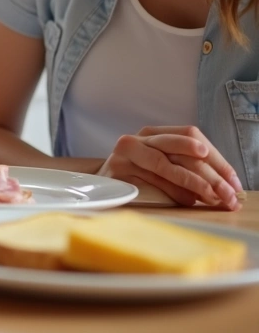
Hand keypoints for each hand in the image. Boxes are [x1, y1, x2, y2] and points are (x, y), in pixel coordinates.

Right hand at [99, 126, 242, 208]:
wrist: (98, 186)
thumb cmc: (136, 177)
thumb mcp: (162, 164)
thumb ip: (188, 167)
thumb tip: (226, 185)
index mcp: (153, 132)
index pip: (190, 135)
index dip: (216, 158)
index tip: (234, 181)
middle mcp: (138, 139)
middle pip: (182, 149)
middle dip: (211, 174)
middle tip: (229, 194)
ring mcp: (125, 154)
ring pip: (167, 165)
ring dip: (195, 183)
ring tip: (212, 197)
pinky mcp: (118, 171)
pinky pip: (152, 181)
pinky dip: (174, 192)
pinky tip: (189, 201)